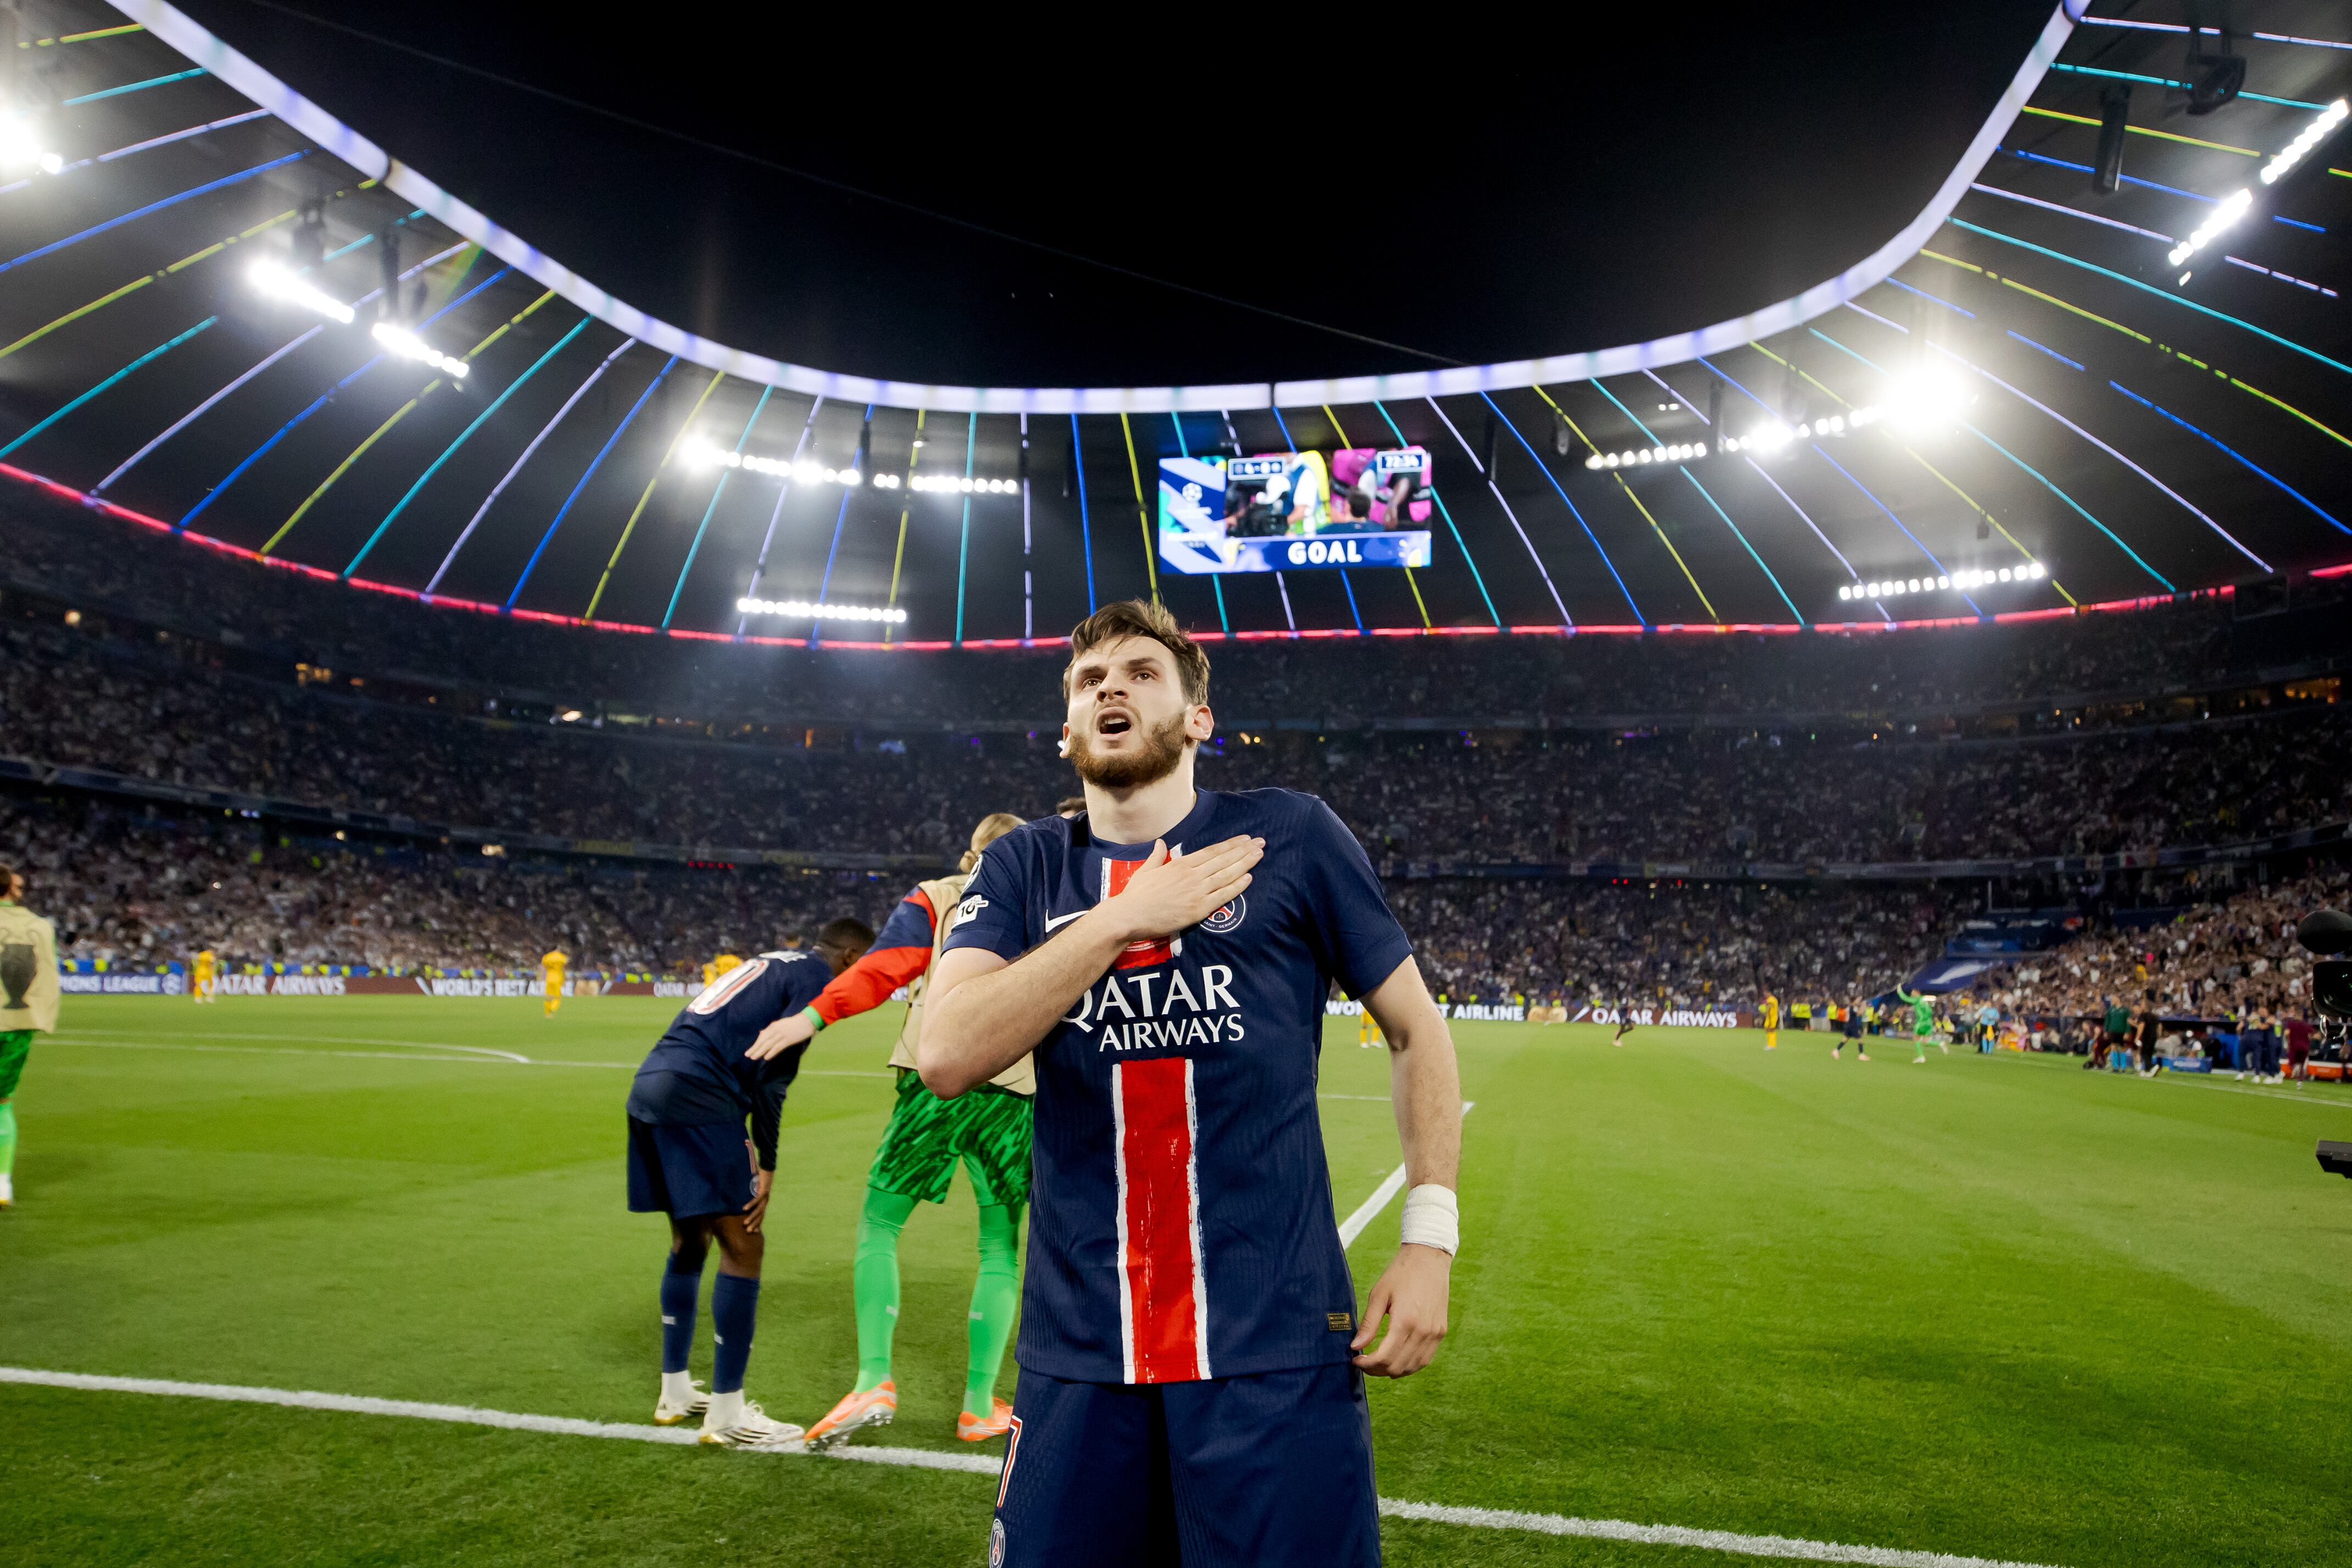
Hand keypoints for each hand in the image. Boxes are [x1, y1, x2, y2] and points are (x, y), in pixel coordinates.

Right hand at [742, 1167, 772, 1232]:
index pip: (761, 1215)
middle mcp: (765, 1201)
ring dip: (752, 1217)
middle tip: (748, 1232)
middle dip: (754, 1224)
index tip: (754, 1232)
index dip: (758, 1223)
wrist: (768, 1168)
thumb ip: (750, 1196)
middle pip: (760, 1215)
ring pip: (758, 1210)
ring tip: (745, 1223)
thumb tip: (742, 1202)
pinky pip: (756, 1199)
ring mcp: (765, 1196)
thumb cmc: (759, 1180)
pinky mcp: (763, 1190)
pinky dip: (750, 1204)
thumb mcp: (754, 1190)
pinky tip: (744, 1209)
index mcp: (763, 1202)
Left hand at [746, 1011, 815, 1060]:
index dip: (755, 1044)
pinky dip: (771, 1052)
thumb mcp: (780, 1024)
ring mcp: (782, 1035)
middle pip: (763, 1041)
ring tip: (754, 1057)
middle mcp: (775, 1030)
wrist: (807, 1021)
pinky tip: (766, 1057)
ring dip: (760, 1051)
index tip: (750, 1050)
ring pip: (768, 1044)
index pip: (762, 1036)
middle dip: (755, 1048)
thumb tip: (761, 1033)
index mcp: (773, 1026)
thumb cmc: (794, 1023)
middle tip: (748, 1055)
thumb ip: (771, 1029)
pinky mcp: (788, 1040)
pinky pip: (778, 1047)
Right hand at [1095, 835, 1262, 945]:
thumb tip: (1160, 843)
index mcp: (1180, 864)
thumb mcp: (1146, 869)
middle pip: (1224, 860)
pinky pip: (1223, 896)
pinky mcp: (1198, 909)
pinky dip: (1237, 886)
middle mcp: (1192, 875)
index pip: (1212, 851)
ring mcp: (1196, 892)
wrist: (1129, 915)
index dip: (1231, 844)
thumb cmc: (1135, 894)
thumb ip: (1156, 855)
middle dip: (1244, 850)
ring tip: (1259, 855)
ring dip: (1246, 864)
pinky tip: (1249, 878)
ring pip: (1227, 874)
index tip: (1245, 839)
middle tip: (1261, 843)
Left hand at [1350, 1243, 1449, 1377]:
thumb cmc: (1401, 1274)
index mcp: (1405, 1321)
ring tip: (1378, 1362)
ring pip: (1412, 1367)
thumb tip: (1355, 1346)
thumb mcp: (1379, 1295)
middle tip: (1364, 1362)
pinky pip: (1425, 1359)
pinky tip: (1397, 1359)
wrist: (1428, 1259)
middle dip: (1377, 1370)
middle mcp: (1423, 1331)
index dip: (1367, 1365)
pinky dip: (1409, 1365)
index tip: (1355, 1360)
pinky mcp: (1440, 1332)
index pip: (1384, 1357)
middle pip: (1397, 1367)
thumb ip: (1368, 1324)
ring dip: (1393, 1370)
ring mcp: (1434, 1333)